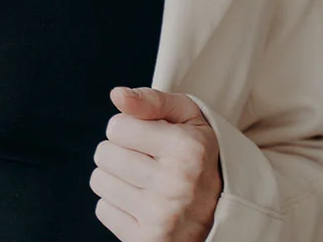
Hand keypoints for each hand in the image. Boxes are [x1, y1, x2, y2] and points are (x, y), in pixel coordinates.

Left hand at [89, 86, 222, 241]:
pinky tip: (141, 203)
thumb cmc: (199, 155)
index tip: (149, 137)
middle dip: (118, 150)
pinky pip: (103, 209)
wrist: (223, 211)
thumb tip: (116, 95)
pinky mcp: (147, 241)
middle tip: (145, 159)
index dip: (128, 127)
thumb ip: (152, 100)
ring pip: (99, 180)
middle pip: (104, 153)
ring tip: (142, 180)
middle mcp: (175, 184)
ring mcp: (161, 217)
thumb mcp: (187, 117)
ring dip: (115, 177)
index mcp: (186, 149)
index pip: (116, 126)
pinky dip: (116, 204)